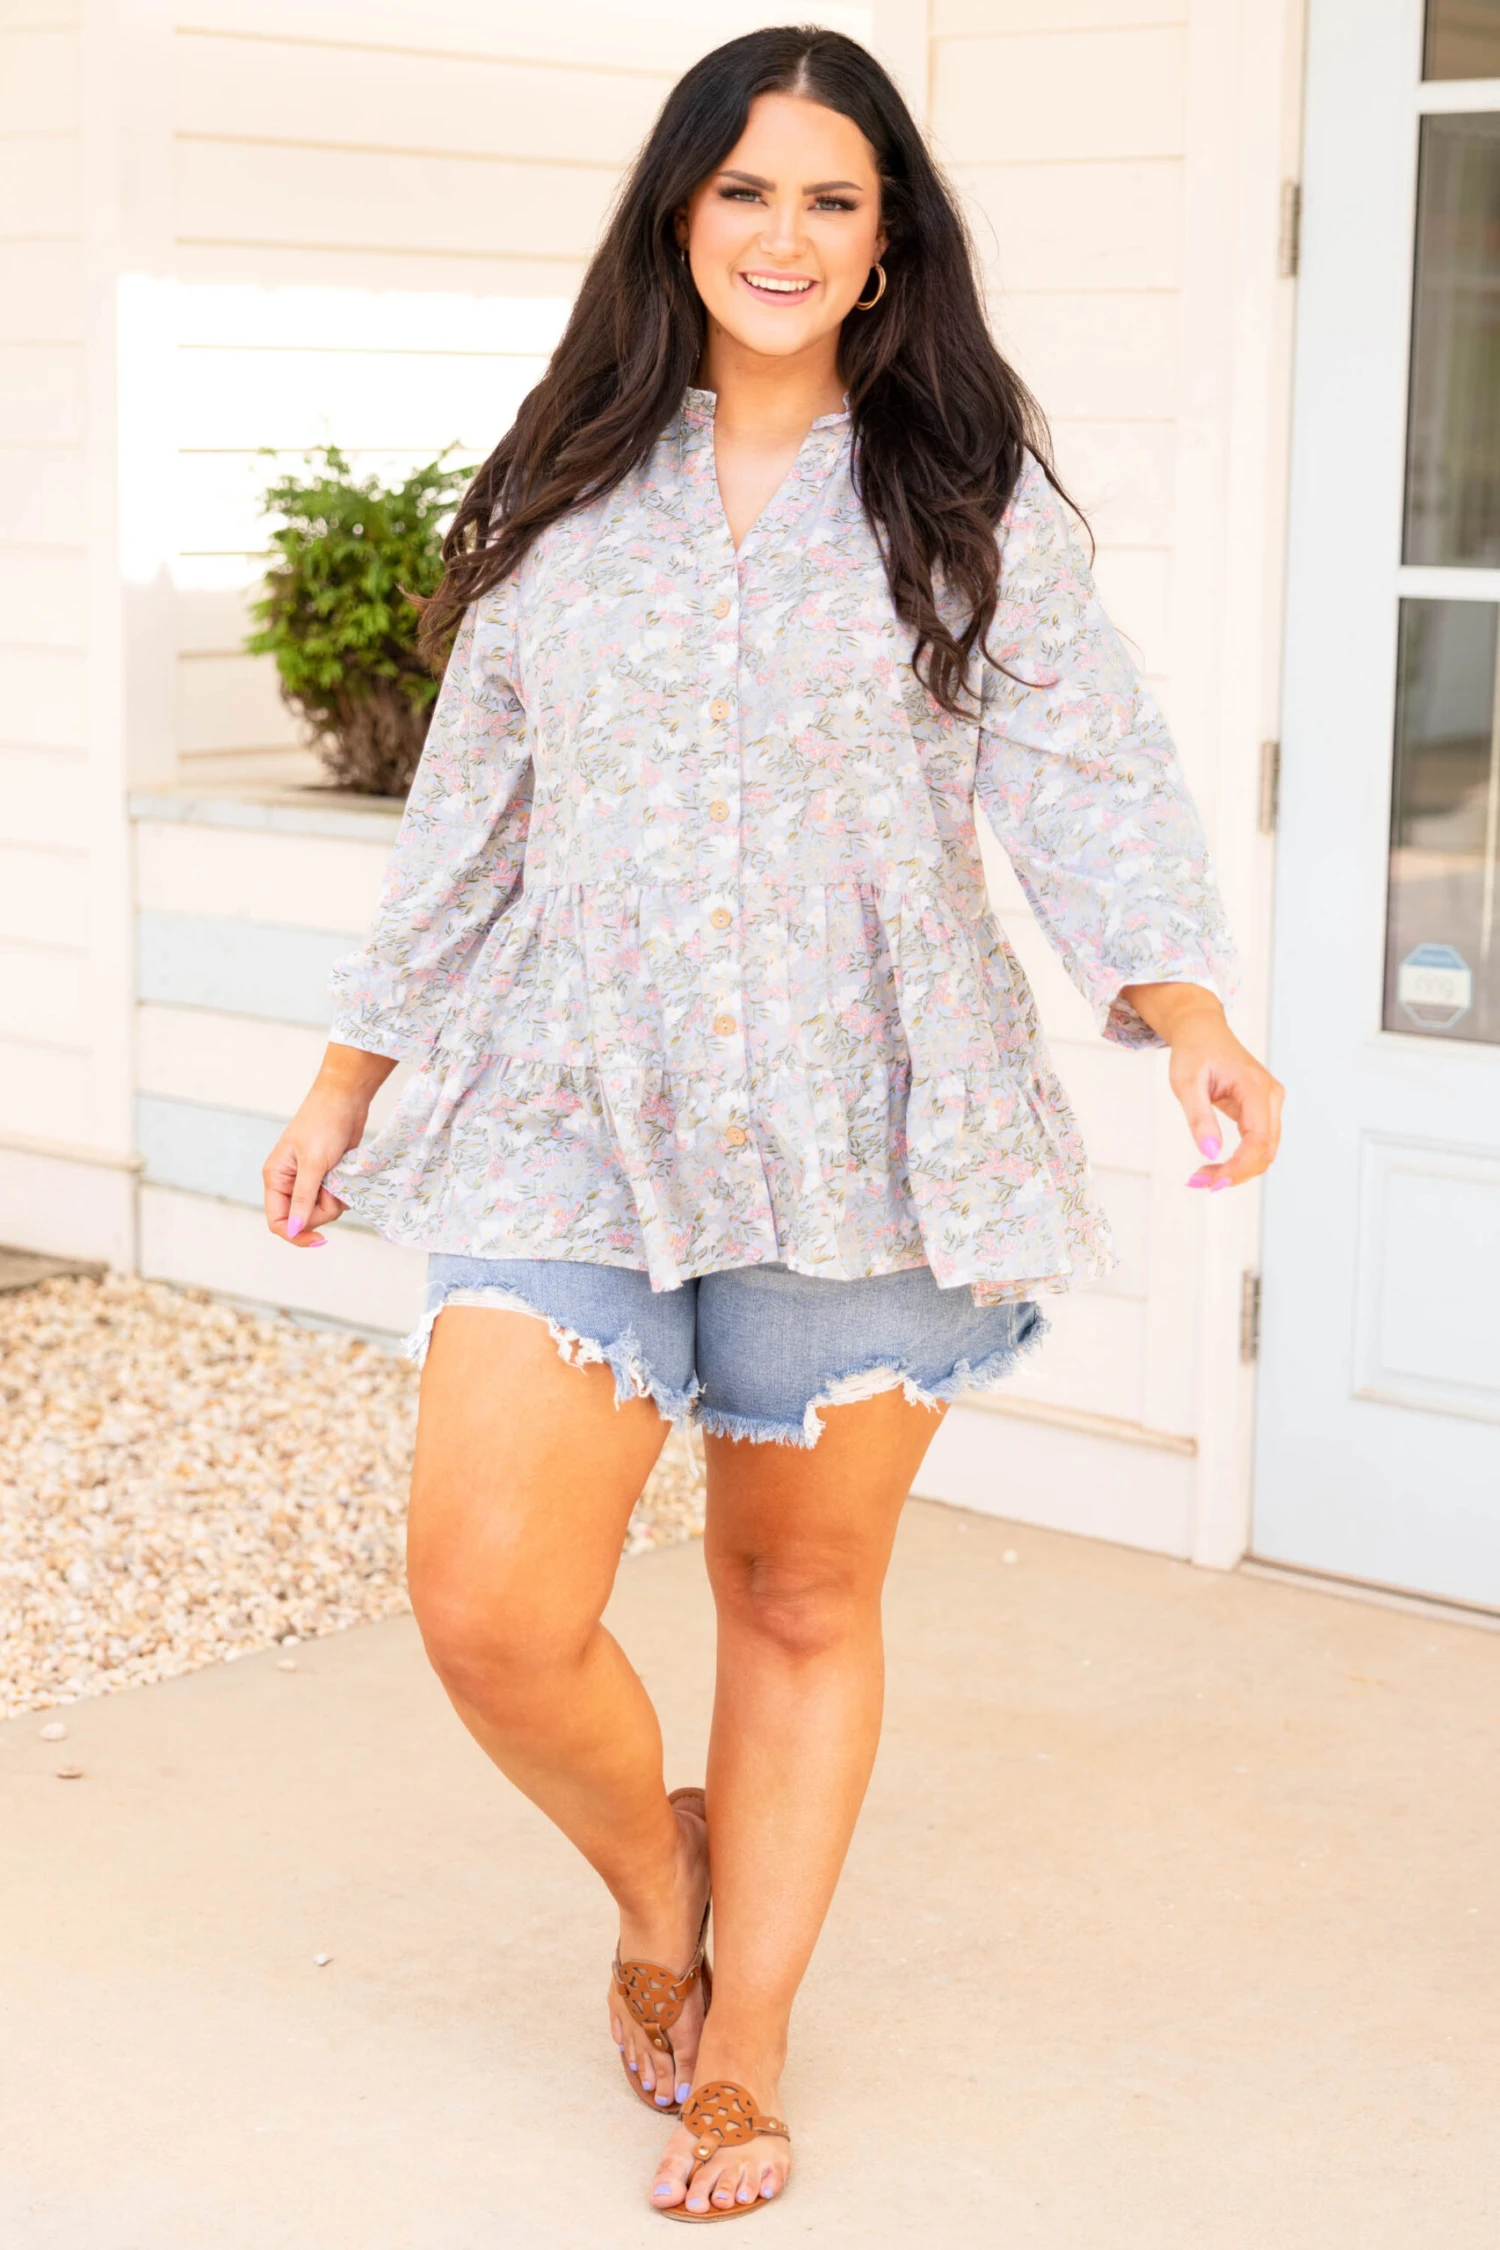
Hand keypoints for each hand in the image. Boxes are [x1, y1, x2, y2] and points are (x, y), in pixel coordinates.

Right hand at [262, 1044, 395, 1248]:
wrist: (346, 1099)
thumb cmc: (324, 1123)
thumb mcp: (314, 1163)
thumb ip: (304, 1198)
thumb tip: (295, 1229)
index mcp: (275, 1178)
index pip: (278, 1221)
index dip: (296, 1234)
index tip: (320, 1238)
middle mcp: (289, 1182)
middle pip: (304, 1219)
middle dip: (323, 1211)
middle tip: (334, 1188)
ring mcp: (309, 1180)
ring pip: (322, 1210)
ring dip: (336, 1199)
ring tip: (340, 1174)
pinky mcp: (327, 1177)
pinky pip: (335, 1199)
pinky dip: (343, 1192)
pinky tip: (346, 1174)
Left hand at [1119, 984, 1283, 1190]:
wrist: (1202, 1029)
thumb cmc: (1194, 1051)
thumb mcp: (1186, 1083)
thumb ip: (1199, 1117)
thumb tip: (1210, 1151)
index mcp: (1255, 1088)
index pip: (1258, 1140)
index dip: (1239, 1167)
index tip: (1212, 1183)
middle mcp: (1271, 1096)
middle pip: (1266, 1151)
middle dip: (1236, 1174)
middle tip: (1199, 1183)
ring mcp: (1270, 1103)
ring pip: (1265, 1151)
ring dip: (1237, 1170)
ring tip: (1201, 1177)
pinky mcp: (1262, 1109)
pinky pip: (1258, 1143)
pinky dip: (1239, 1160)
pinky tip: (1214, 1166)